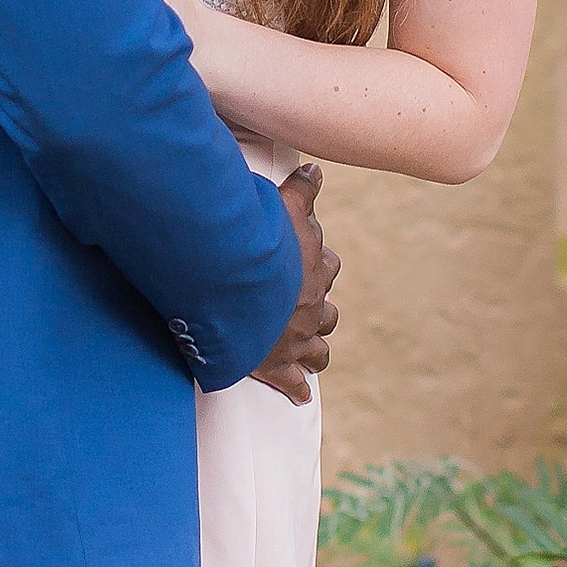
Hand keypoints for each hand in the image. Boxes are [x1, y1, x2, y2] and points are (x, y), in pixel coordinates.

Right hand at [249, 161, 336, 403]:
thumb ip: (301, 190)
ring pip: (319, 349)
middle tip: (306, 310)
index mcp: (315, 272)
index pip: (327, 267)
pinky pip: (294, 384)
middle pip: (328, 313)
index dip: (319, 266)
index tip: (311, 265)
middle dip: (320, 312)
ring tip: (309, 352)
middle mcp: (313, 308)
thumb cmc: (261, 245)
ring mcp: (297, 339)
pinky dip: (298, 390)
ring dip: (315, 348)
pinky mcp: (278, 366)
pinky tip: (300, 398)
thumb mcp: (283, 207)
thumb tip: (316, 169)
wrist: (238, 287)